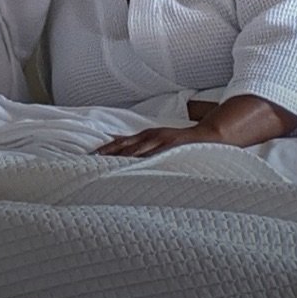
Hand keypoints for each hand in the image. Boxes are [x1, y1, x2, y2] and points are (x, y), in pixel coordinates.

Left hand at [95, 124, 223, 157]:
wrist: (206, 136)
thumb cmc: (179, 143)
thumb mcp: (156, 142)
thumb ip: (140, 147)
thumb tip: (120, 146)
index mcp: (145, 137)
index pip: (120, 143)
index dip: (105, 148)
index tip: (90, 155)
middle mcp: (150, 136)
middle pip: (124, 144)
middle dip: (108, 151)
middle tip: (92, 158)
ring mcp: (160, 139)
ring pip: (137, 148)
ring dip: (122, 154)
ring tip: (108, 161)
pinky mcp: (171, 144)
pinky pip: (156, 151)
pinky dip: (145, 155)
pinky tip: (136, 161)